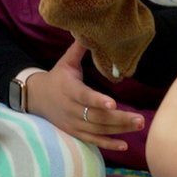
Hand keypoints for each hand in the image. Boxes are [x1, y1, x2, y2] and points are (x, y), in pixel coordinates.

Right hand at [27, 40, 144, 151]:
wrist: (36, 98)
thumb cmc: (57, 77)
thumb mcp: (66, 61)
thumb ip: (79, 49)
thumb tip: (89, 31)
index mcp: (68, 89)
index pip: (84, 96)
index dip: (97, 101)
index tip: (113, 103)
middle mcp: (70, 109)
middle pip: (96, 117)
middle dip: (119, 119)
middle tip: (140, 119)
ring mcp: (72, 123)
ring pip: (97, 129)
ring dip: (119, 130)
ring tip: (139, 126)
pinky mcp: (75, 132)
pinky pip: (92, 140)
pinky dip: (107, 144)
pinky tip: (124, 145)